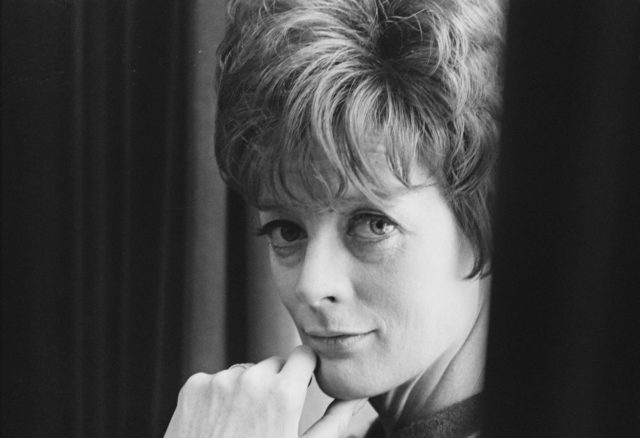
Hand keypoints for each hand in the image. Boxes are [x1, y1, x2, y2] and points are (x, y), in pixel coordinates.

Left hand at [164, 345, 365, 437]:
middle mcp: (251, 378)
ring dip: (248, 389)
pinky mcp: (194, 386)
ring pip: (244, 372)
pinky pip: (216, 380)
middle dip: (276, 382)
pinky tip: (219, 423)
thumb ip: (336, 422)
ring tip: (243, 424)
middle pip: (273, 364)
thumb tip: (356, 397)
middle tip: (271, 418)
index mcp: (283, 393)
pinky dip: (219, 395)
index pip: (303, 354)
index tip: (302, 385)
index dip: (305, 371)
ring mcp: (219, 380)